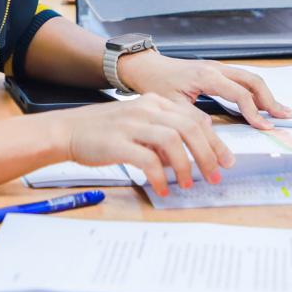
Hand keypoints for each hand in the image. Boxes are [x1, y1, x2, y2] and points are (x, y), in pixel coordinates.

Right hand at [51, 95, 234, 195]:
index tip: (224, 160)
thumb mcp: (138, 124)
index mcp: (154, 102)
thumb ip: (162, 134)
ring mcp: (131, 124)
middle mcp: (145, 109)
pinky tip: (161, 188)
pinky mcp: (117, 142)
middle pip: (189, 127)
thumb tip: (188, 155)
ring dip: (185, 165)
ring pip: (173, 140)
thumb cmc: (103, 131)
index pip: (195, 118)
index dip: (214, 141)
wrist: (67, 130)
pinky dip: (159, 176)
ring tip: (186, 184)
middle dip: (207, 154)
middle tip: (213, 176)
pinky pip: (147, 159)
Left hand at [117, 51, 291, 128]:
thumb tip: (211, 134)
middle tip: (284, 116)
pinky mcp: (216, 70)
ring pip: (249, 78)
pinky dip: (255, 91)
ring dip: (266, 94)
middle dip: (270, 99)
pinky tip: (261, 103)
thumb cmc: (155, 83)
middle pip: (252, 81)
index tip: (265, 128)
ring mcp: (217, 67)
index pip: (239, 93)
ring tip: (279, 111)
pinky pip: (241, 79)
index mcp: (206, 75)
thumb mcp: (171, 105)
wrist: (145, 66)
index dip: (254, 112)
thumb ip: (192, 118)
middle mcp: (215, 67)